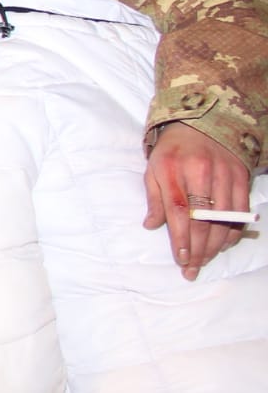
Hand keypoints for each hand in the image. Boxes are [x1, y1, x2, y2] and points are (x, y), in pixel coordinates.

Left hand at [144, 122, 249, 279]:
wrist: (202, 123)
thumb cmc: (172, 151)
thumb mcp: (154, 169)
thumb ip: (154, 198)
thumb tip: (151, 226)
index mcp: (173, 170)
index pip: (178, 211)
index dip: (181, 238)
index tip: (181, 259)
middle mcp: (201, 172)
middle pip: (203, 220)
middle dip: (198, 249)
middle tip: (192, 269)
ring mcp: (224, 174)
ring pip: (224, 219)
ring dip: (216, 245)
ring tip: (205, 261)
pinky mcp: (241, 177)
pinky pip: (240, 211)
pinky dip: (233, 231)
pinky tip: (223, 244)